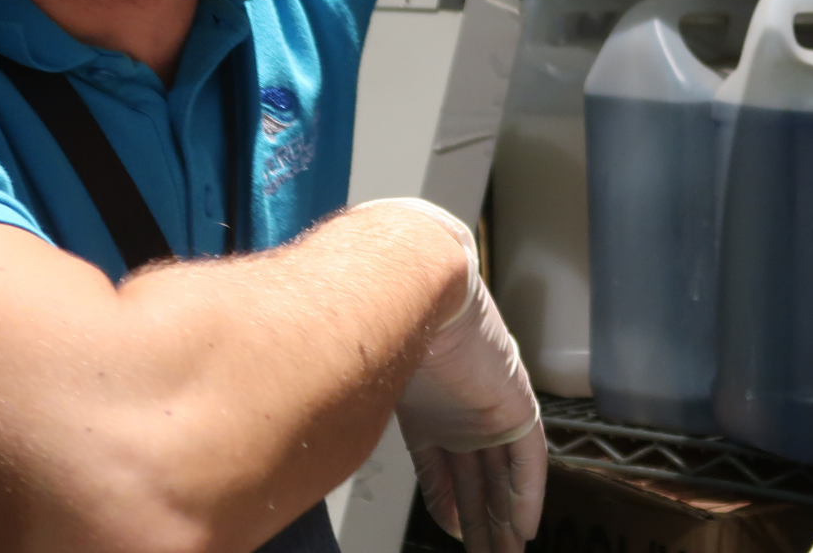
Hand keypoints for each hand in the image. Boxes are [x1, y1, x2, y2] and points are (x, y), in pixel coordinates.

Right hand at [370, 199, 545, 552]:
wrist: (411, 285)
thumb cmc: (372, 320)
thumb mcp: (352, 384)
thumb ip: (336, 414)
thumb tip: (286, 439)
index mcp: (428, 406)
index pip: (443, 465)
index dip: (447, 499)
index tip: (451, 530)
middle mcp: (460, 408)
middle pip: (474, 476)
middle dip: (480, 518)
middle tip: (488, 552)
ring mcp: (488, 406)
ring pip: (502, 474)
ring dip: (503, 516)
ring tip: (505, 551)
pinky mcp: (512, 403)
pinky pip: (527, 459)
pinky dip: (526, 494)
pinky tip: (524, 525)